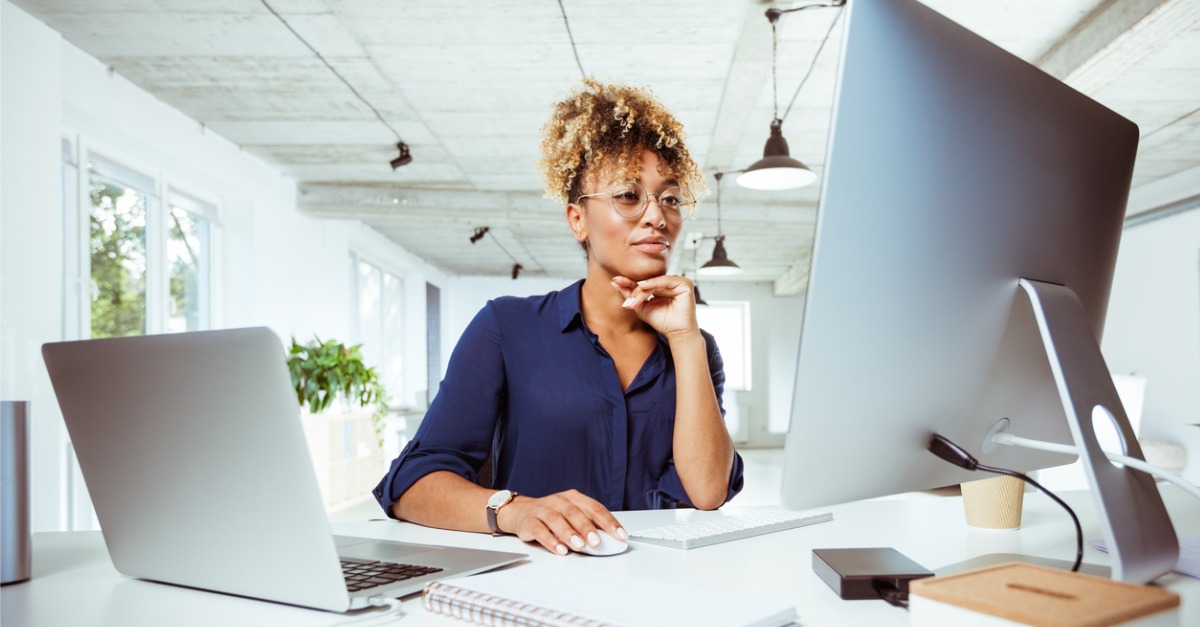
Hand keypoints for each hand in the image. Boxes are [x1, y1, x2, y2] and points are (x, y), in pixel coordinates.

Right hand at [497, 490, 627, 554]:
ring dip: (569, 533)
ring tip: (578, 546)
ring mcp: (543, 510)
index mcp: (574, 498)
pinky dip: (550, 540)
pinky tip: (559, 549)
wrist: (521, 511)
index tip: (620, 535)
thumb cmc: (553, 515)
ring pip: (557, 520)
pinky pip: (540, 530)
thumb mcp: (572, 516)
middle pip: (575, 513)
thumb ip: (589, 526)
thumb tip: (610, 541)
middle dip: (587, 528)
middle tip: (597, 542)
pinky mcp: (529, 521)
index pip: (595, 508)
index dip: (609, 522)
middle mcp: (559, 501)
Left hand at [611, 275, 698, 339]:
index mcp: (661, 287)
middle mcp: (669, 283)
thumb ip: (629, 295)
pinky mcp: (685, 284)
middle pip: (648, 280)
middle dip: (634, 287)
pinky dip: (653, 283)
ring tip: (633, 300)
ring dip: (642, 289)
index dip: (629, 281)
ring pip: (654, 281)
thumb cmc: (661, 321)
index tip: (614, 281)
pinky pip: (665, 280)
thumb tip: (614, 282)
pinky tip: (642, 287)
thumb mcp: (640, 307)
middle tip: (625, 297)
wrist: (676, 333)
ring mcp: (677, 282)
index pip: (644, 281)